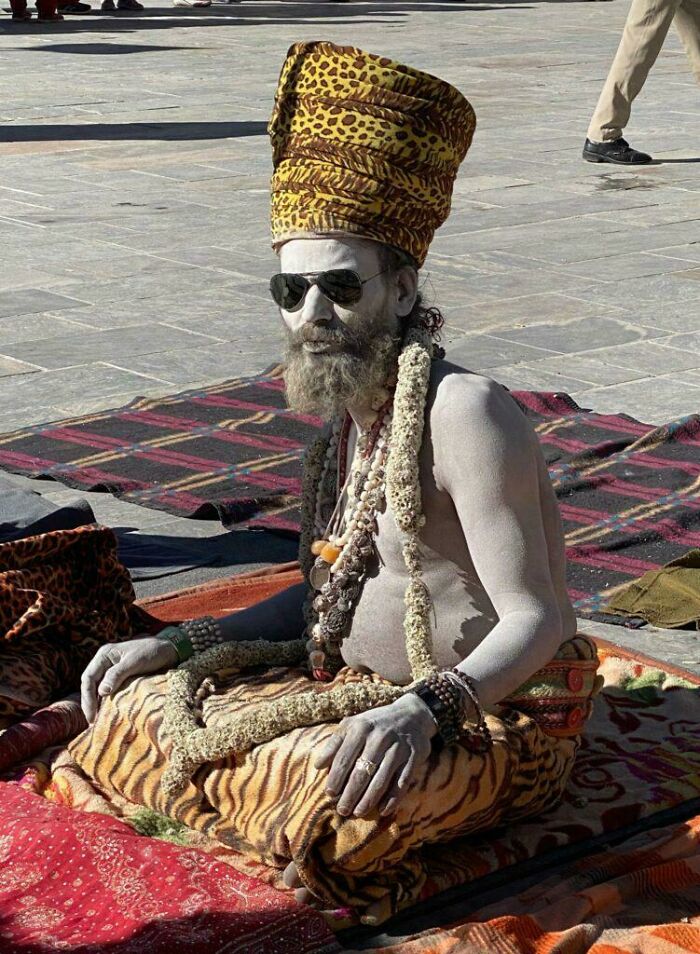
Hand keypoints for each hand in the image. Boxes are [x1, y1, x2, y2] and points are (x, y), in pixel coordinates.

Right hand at [80, 636, 178, 722]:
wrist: (169, 649)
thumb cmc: (152, 652)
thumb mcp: (135, 662)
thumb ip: (117, 674)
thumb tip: (101, 692)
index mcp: (104, 655)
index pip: (88, 677)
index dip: (87, 697)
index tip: (92, 715)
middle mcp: (104, 662)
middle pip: (90, 684)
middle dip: (89, 703)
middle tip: (92, 722)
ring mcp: (111, 669)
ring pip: (97, 688)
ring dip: (96, 704)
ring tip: (97, 721)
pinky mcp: (119, 677)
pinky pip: (108, 690)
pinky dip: (106, 701)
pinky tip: (107, 712)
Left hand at [314, 693, 436, 817]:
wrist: (412, 714)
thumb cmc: (375, 724)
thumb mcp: (353, 724)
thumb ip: (334, 743)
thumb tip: (318, 766)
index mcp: (361, 728)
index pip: (344, 758)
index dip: (336, 778)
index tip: (330, 794)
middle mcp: (379, 737)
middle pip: (362, 772)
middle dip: (350, 794)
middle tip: (342, 810)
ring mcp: (398, 748)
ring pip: (381, 780)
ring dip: (368, 800)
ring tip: (358, 812)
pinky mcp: (413, 757)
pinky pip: (401, 782)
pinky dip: (392, 799)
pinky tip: (383, 810)